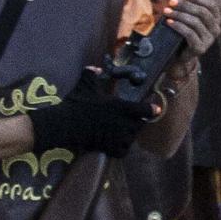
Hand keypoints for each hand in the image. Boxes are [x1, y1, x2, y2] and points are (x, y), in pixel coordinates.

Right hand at [28, 70, 153, 157]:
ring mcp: (116, 136)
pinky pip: (122, 151)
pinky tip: (116, 144)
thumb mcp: (85, 85)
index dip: (151, 109)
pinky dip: (121, 149)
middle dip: (137, 122)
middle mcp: (122, 122)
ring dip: (129, 136)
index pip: (145, 110)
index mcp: (121, 106)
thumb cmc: (76, 103)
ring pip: (132, 138)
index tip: (156, 109)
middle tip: (132, 120)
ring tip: (124, 132)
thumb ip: (92, 73)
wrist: (64, 124)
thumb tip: (96, 68)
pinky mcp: (109, 148)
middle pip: (140, 125)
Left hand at [160, 0, 219, 61]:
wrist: (181, 55)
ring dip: (179, 15)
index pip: (211, 4)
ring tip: (167, 12)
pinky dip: (178, 26)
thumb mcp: (189, 19)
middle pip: (202, 12)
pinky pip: (189, 33)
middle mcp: (216, 29)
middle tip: (171, 3)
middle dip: (185, 5)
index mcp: (216, 19)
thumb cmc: (184, 33)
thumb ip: (189, 8)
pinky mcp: (200, 48)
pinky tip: (169, 22)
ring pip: (195, 22)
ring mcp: (209, 40)